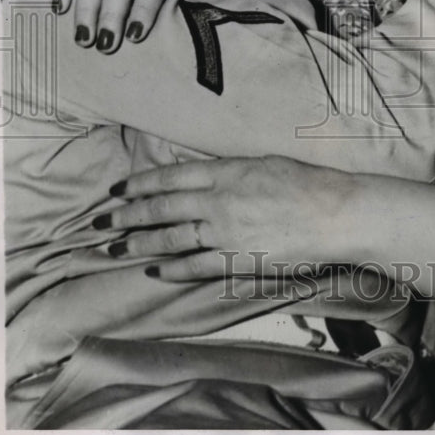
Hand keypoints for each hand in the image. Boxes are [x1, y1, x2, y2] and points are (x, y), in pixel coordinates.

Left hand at [102, 157, 363, 280]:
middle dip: (126, 215)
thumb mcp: (262, 164)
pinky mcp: (236, 259)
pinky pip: (196, 266)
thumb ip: (230, 173)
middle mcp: (217, 201)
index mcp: (224, 172)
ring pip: (171, 238)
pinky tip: (155, 271)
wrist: (333, 213)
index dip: (139, 184)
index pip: (170, 178)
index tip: (117, 190)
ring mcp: (224, 232)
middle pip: (161, 208)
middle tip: (100, 222)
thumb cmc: (306, 183)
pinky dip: (173, 269)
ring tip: (115, 248)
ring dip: (139, 243)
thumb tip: (205, 178)